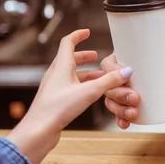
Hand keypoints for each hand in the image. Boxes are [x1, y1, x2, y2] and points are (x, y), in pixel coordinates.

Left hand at [7, 30, 132, 163]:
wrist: (38, 131)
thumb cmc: (57, 109)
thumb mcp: (89, 92)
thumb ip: (109, 81)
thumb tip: (126, 71)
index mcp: (61, 66)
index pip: (68, 42)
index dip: (78, 35)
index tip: (87, 32)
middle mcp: (55, 74)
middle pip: (69, 58)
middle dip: (84, 56)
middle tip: (96, 55)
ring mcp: (54, 87)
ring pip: (71, 73)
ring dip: (85, 72)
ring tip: (100, 77)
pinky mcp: (55, 99)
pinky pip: (70, 86)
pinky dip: (82, 84)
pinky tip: (91, 93)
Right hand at [101, 47, 164, 128]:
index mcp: (123, 58)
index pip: (108, 64)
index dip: (112, 71)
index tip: (127, 75)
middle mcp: (118, 76)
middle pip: (109, 86)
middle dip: (119, 94)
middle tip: (136, 98)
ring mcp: (122, 91)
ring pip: (112, 101)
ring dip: (120, 109)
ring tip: (134, 114)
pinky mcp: (128, 104)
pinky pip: (119, 112)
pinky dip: (121, 119)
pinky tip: (125, 124)